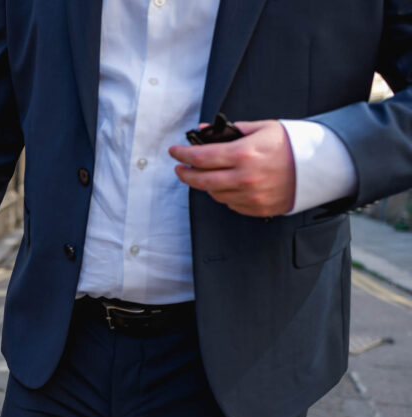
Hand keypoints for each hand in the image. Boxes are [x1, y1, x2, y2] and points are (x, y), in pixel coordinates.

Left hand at [168, 120, 295, 217]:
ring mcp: (251, 196)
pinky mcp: (257, 209)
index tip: (174, 152)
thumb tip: (204, 132)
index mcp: (244, 154)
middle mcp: (244, 178)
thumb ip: (231, 131)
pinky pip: (231, 204)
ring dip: (206, 184)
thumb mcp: (263, 128)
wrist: (321, 166)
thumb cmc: (291, 144)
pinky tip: (227, 184)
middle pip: (201, 181)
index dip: (183, 155)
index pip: (201, 157)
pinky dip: (225, 194)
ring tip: (207, 174)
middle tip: (180, 168)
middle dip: (185, 174)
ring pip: (214, 194)